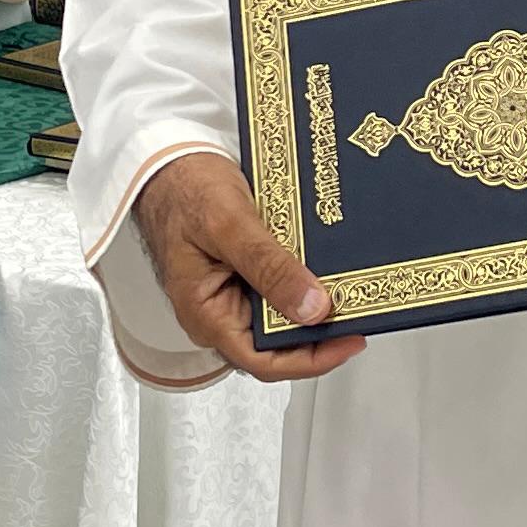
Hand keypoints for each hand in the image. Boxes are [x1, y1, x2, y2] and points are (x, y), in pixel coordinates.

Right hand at [131, 152, 366, 384]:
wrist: (168, 164)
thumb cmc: (183, 190)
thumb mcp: (229, 224)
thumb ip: (269, 267)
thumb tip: (312, 309)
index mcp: (206, 315)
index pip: (264, 361)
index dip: (312, 359)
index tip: (350, 340)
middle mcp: (219, 314)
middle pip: (278, 344)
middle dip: (320, 331)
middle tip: (359, 307)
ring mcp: (231, 296)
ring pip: (281, 317)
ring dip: (315, 306)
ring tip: (350, 287)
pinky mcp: (243, 276)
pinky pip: (278, 291)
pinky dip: (303, 282)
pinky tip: (326, 268)